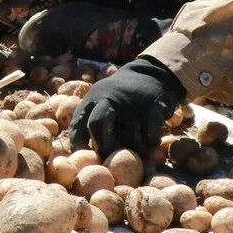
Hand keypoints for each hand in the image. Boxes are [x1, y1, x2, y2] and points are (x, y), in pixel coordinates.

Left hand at [70, 56, 186, 156]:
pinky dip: (150, 143)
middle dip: (102, 147)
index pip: (78, 123)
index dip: (79, 144)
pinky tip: (150, 141)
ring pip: (128, 138)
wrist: (150, 73)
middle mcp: (110, 99)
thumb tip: (83, 154)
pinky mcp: (153, 107)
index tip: (86, 159)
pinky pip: (150, 136)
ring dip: (132, 149)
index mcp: (94, 98)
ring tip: (135, 150)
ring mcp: (132, 103)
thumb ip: (92, 119)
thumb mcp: (102, 99)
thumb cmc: (121, 96)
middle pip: (97, 125)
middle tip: (111, 159)